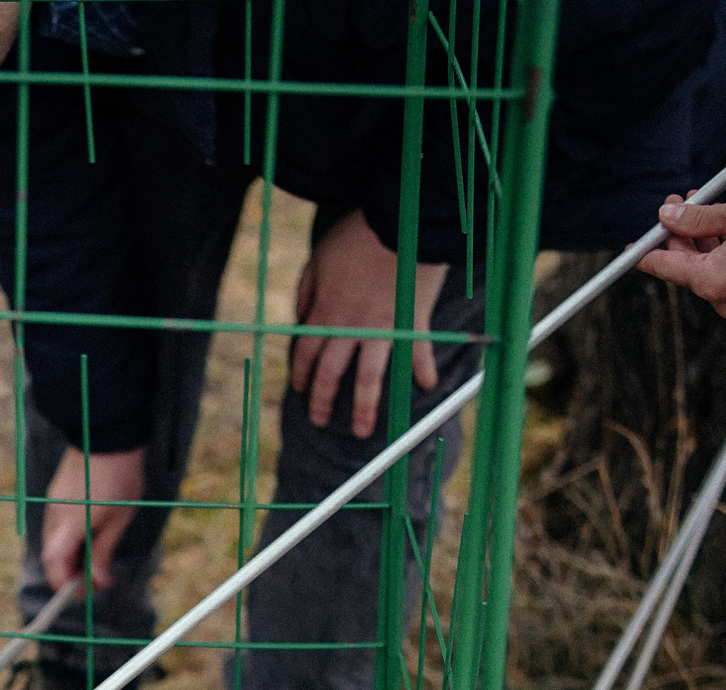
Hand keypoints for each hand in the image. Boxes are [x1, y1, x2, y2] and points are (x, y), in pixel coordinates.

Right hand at [38, 444, 143, 592]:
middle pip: (52, 555)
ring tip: (97, 558)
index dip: (63, 583)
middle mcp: (55, 513)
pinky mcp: (56, 494)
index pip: (55, 562)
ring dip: (70, 556)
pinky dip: (69, 539)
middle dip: (69, 573)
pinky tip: (89, 536)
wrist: (107, 433)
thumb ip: (104, 549)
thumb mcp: (119, 518)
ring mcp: (52, 502)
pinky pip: (57, 525)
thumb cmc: (120, 475)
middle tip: (94, 581)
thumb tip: (98, 579)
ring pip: (54, 540)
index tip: (79, 595)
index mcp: (72, 521)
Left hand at [291, 207, 448, 437]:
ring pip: (370, 377)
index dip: (301, 374)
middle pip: (331, 373)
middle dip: (323, 401)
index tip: (301, 391)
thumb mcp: (319, 258)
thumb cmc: (356, 235)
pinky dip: (423, 369)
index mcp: (325, 311)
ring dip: (365, 407)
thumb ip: (307, 290)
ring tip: (363, 431)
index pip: (306, 353)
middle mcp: (351, 327)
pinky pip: (418, 352)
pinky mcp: (413, 322)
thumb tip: (300, 318)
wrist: (400, 220)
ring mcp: (384, 328)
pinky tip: (425, 387)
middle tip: (319, 421)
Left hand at [636, 191, 725, 319]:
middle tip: (680, 201)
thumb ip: (699, 217)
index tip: (632, 238)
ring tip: (706, 205)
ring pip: (706, 270)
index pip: (663, 266)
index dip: (645, 248)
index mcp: (713, 280)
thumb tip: (667, 217)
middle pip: (684, 268)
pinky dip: (722, 253)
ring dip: (702, 240)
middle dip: (679, 235)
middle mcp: (723, 301)